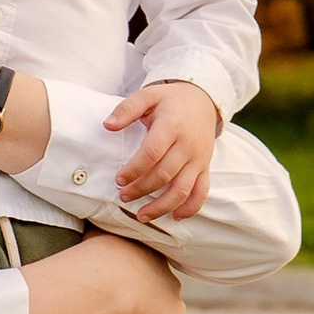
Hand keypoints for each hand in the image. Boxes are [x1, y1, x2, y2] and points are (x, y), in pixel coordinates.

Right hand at [24, 230, 185, 313]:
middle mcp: (171, 285)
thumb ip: (99, 224)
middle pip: (157, 302)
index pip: (148, 276)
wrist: (108, 278)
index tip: (113, 291)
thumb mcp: (100, 229)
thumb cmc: (99, 252)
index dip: (132, 284)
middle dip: (140, 308)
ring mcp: (170, 311)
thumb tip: (85, 206)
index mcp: (157, 261)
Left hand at [104, 77, 219, 221]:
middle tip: (123, 196)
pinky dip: (191, 208)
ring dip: (162, 206)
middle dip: (142, 189)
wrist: (203, 101)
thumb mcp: (148, 95)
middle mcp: (188, 145)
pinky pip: (202, 192)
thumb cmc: (170, 100)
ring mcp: (199, 159)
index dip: (134, 169)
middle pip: (165, 174)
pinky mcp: (205, 167)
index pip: (152, 153)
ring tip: (142, 215)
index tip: (119, 179)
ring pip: (183, 189)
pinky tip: (175, 217)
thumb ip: (126, 109)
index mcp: (172, 126)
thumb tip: (107, 125)